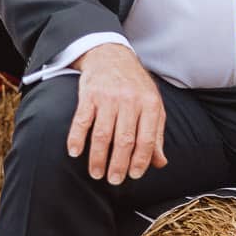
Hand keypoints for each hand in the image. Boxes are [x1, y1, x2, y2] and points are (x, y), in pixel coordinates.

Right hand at [68, 43, 166, 184]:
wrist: (112, 55)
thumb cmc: (135, 86)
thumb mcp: (152, 106)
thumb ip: (156, 134)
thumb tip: (160, 163)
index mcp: (149, 104)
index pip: (147, 139)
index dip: (140, 161)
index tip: (134, 176)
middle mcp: (129, 100)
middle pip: (124, 140)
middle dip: (118, 164)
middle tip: (114, 180)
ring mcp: (108, 97)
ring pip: (103, 134)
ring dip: (98, 157)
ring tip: (96, 173)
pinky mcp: (89, 94)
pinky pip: (81, 120)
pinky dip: (76, 138)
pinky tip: (75, 152)